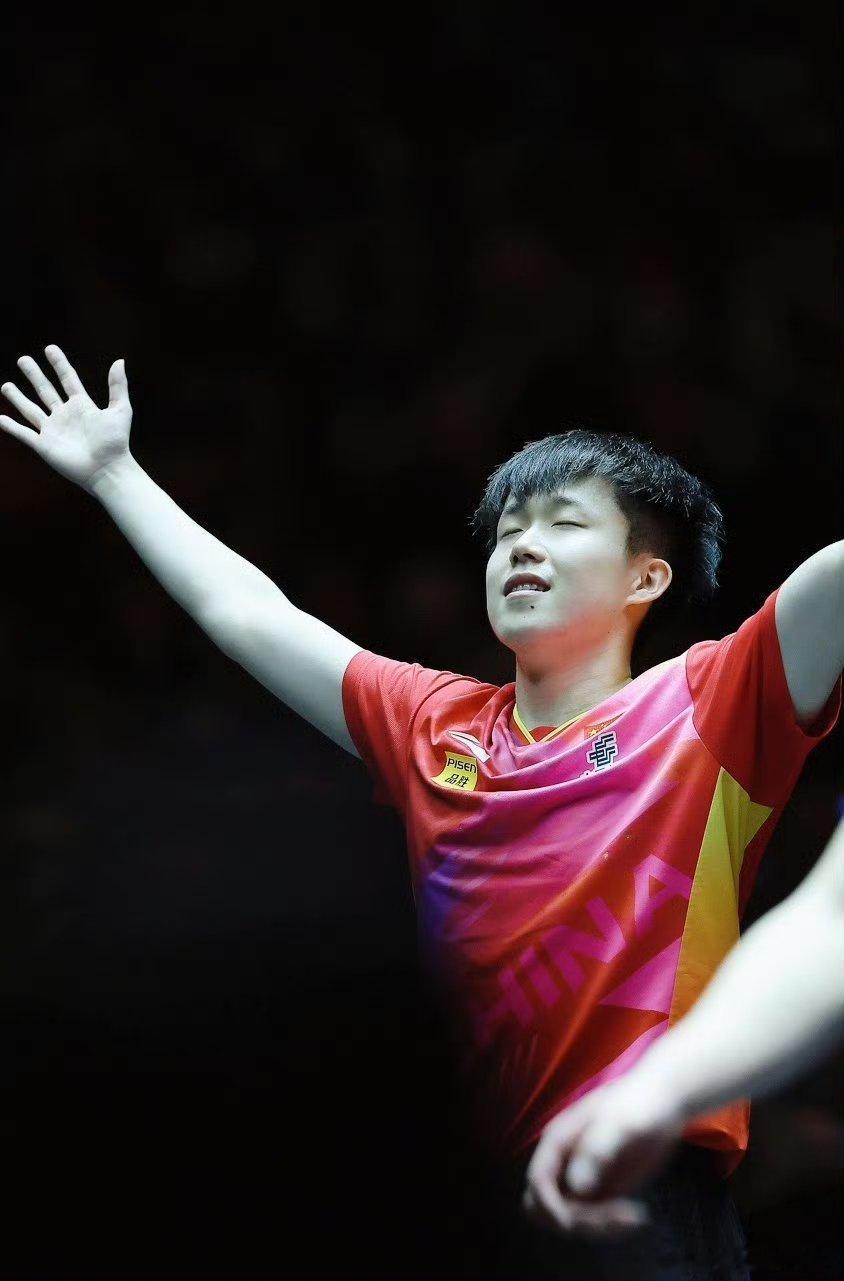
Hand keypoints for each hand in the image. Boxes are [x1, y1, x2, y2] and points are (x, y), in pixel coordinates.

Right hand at [1, 345, 131, 491]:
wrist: (107, 470)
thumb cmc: (115, 443)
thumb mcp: (121, 411)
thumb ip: (118, 386)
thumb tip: (120, 361)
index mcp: (82, 406)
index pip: (68, 379)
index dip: (59, 364)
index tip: (50, 348)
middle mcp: (65, 416)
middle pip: (45, 390)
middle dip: (34, 375)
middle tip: (23, 359)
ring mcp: (53, 430)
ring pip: (30, 410)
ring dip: (18, 398)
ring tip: (5, 386)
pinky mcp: (44, 446)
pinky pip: (24, 434)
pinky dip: (11, 427)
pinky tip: (0, 418)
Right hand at [523, 1077, 683, 1235]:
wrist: (664, 1101)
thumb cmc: (637, 1103)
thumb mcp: (618, 1122)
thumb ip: (595, 1151)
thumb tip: (576, 1187)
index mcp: (558, 1140)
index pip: (538, 1180)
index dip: (549, 1205)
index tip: (573, 1221)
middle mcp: (564, 1163)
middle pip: (545, 1207)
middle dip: (572, 1220)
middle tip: (609, 1217)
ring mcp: (582, 1179)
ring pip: (571, 1218)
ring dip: (596, 1227)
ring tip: (633, 1217)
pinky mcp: (603, 1192)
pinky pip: (594, 1220)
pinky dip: (611, 1227)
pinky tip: (637, 1217)